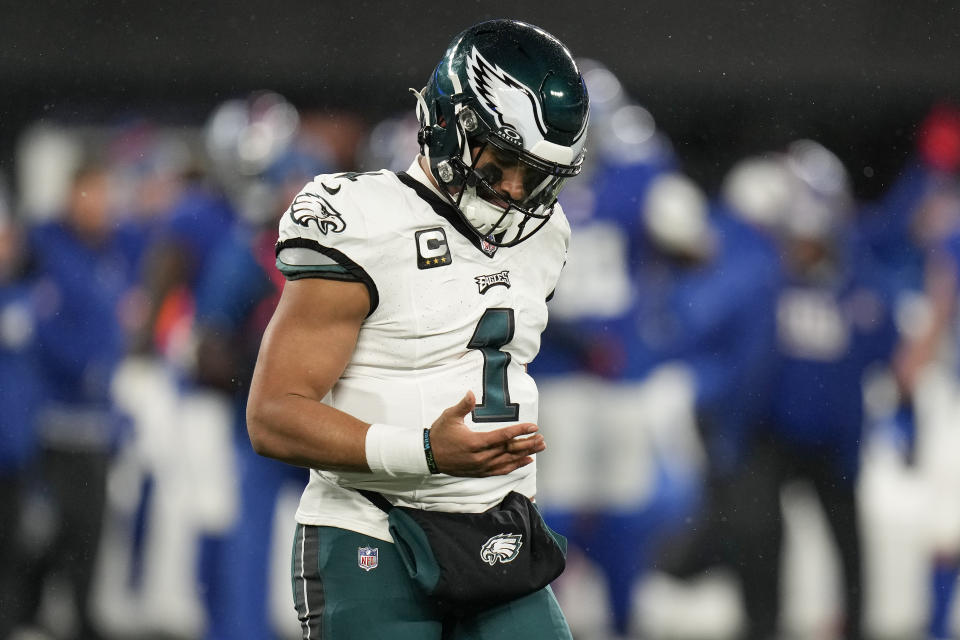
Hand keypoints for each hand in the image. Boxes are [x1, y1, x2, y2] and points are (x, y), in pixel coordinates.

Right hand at [428, 391, 544, 476]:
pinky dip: (515, 466)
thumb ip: (463, 405)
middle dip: (528, 444)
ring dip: (525, 454)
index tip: (533, 427)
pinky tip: (526, 461)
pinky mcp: (480, 472)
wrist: (428, 457)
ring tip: (539, 448)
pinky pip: (501, 470)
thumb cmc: (439, 435)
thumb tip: (471, 393)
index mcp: (475, 442)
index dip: (520, 431)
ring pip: (508, 461)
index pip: (503, 436)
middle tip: (542, 439)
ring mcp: (481, 466)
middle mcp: (481, 457)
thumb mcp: (449, 417)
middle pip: (510, 450)